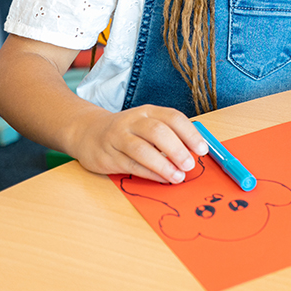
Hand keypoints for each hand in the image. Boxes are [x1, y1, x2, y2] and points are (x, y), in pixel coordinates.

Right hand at [70, 105, 209, 183]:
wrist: (88, 132)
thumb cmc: (127, 131)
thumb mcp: (148, 124)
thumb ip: (169, 135)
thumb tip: (194, 152)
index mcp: (148, 111)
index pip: (173, 117)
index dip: (190, 133)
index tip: (202, 149)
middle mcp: (133, 121)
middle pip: (157, 131)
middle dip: (177, 149)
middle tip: (190, 164)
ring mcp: (118, 138)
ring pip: (142, 150)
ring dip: (163, 165)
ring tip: (178, 177)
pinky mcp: (108, 156)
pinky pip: (131, 165)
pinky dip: (149, 173)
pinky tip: (162, 179)